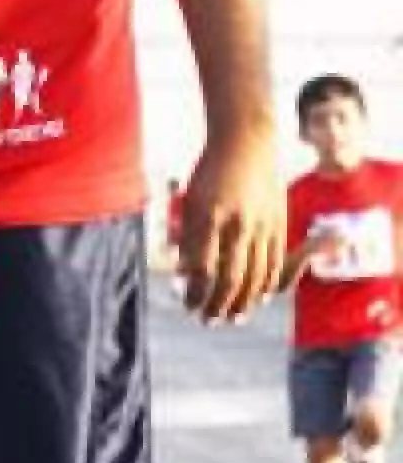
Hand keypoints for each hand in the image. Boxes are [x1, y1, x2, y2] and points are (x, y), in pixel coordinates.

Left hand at [178, 126, 282, 321]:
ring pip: (257, 275)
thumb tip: (183, 275)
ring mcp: (262, 224)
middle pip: (231, 277)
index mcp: (209, 216)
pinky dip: (267, 285)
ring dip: (244, 301)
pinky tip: (258, 298)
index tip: (188, 306)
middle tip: (208, 321)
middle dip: (219, 305)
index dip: (196, 293)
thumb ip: (188, 238)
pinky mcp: (278, 223)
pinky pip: (275, 262)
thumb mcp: (190, 201)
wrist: (247, 141)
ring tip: (233, 317)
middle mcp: (238, 223)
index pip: (203, 268)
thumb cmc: (209, 171)